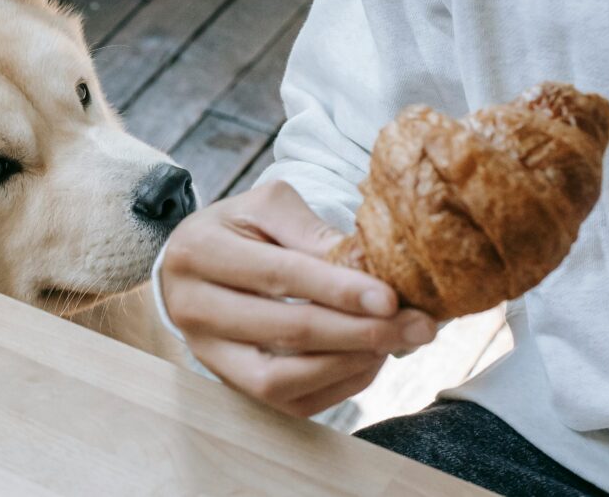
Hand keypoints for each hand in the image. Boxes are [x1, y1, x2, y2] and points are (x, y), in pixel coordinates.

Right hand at [161, 180, 437, 416]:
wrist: (192, 264)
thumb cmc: (237, 227)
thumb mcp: (266, 206)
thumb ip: (311, 231)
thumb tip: (368, 268)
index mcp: (199, 252)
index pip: (279, 276)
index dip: (338, 289)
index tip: (391, 298)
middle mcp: (192, 308)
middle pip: (285, 331)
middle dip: (359, 331)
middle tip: (416, 326)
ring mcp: (206, 354)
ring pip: (281, 379)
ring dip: (348, 364)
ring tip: (394, 342)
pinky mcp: (228, 383)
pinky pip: (288, 401)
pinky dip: (336, 386)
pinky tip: (367, 360)